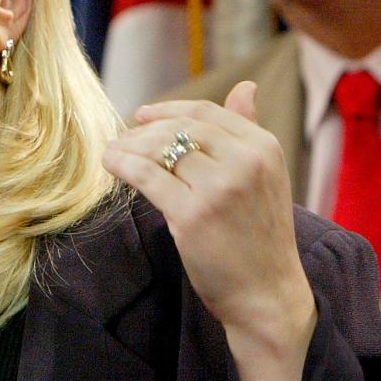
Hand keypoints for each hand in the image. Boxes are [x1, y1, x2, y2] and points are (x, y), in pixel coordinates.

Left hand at [102, 81, 316, 380]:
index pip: (207, 112)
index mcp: (264, 147)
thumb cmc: (261, 235)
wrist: (267, 295)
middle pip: (181, 128)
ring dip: (129, 146)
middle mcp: (245, 162)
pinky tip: (112, 164)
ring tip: (113, 151)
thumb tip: (246, 86)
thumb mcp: (265, 176)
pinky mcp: (192, 215)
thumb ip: (248, 130)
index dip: (169, 110)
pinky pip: (147, 177)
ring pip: (161, 149)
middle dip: (145, 129)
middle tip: (123, 137)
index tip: (142, 115)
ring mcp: (219, 188)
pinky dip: (124, 165)